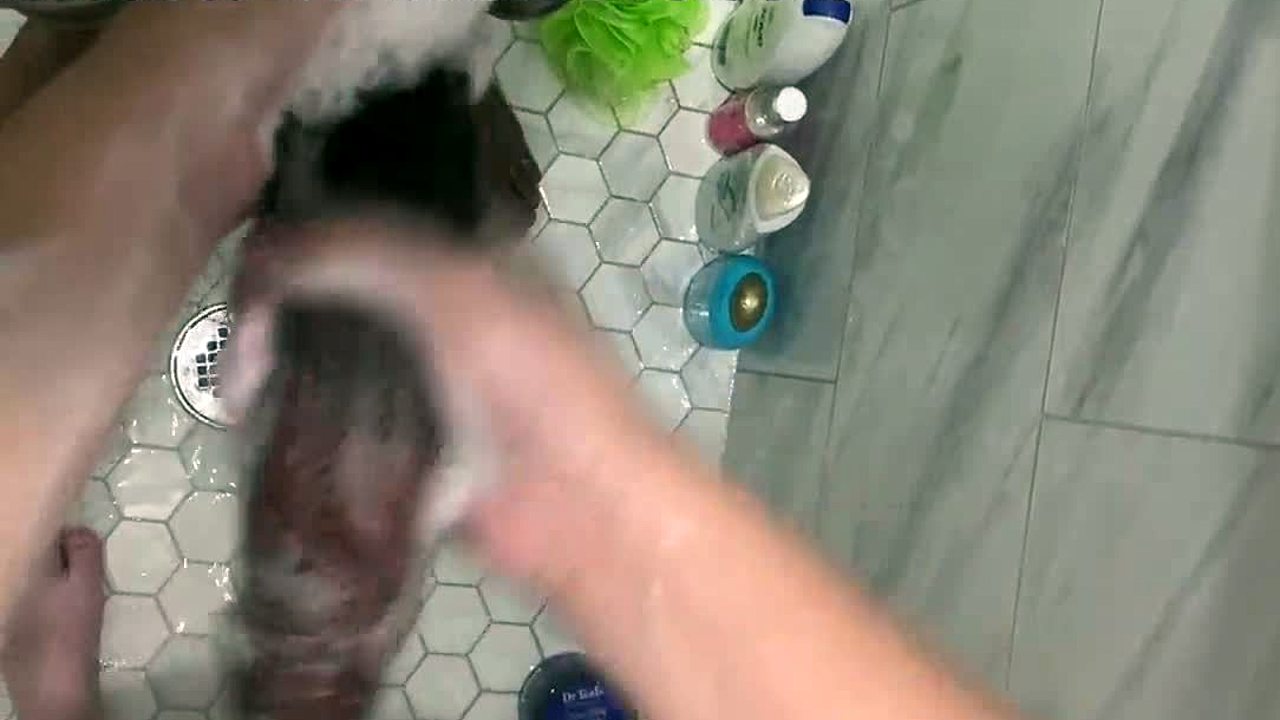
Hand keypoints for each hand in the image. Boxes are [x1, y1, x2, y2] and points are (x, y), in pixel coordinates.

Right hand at [227, 218, 682, 590]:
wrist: (580, 504)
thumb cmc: (533, 383)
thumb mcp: (457, 293)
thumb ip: (364, 253)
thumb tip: (267, 255)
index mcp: (465, 257)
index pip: (362, 226)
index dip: (302, 240)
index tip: (252, 273)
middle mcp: (436, 308)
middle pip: (332, 289)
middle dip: (276, 308)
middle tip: (244, 350)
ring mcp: (418, 376)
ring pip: (323, 350)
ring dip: (274, 364)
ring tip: (243, 394)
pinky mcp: (402, 438)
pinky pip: (332, 412)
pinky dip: (289, 412)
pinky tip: (255, 421)